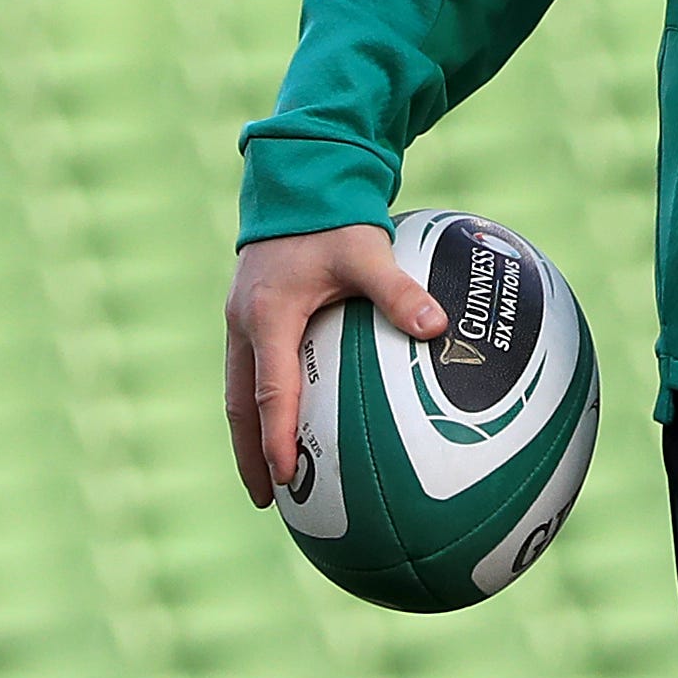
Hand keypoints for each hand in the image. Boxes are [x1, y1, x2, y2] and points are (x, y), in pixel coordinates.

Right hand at [226, 224, 444, 506]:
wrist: (295, 178)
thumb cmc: (330, 217)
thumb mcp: (367, 251)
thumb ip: (399, 291)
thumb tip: (438, 327)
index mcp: (268, 314)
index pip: (271, 390)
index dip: (277, 438)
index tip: (290, 477)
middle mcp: (245, 322)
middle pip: (240, 404)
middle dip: (251, 454)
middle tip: (269, 499)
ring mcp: (242, 319)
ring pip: (239, 390)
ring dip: (250, 434)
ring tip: (270, 478)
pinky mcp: (250, 313)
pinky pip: (250, 370)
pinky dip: (260, 403)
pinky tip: (284, 422)